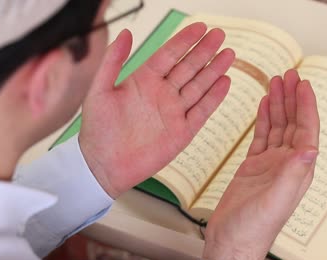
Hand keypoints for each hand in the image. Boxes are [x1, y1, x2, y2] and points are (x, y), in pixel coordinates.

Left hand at [79, 23, 234, 197]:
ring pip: (199, 86)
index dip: (185, 40)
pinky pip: (202, 111)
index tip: (200, 27)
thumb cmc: (97, 130)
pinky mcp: (182, 132)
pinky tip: (225, 82)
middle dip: (205, 51)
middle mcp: (161, 93)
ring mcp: (174, 112)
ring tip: (228, 54)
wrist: (104, 166)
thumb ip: (113, 61)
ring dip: (214, 70)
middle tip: (220, 35)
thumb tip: (126, 32)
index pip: (169, 54)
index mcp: (143, 80)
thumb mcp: (99, 91)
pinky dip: (214, 97)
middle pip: (188, 67)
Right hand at [202, 70, 319, 259]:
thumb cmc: (254, 229)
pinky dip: (263, 119)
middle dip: (292, 98)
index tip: (303, 84)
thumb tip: (312, 147)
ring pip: (277, 127)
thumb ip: (293, 173)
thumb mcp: (276, 200)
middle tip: (290, 75)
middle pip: (293, 124)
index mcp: (297, 171)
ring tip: (276, 83)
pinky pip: (261, 136)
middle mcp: (287, 165)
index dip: (306, 106)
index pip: (306, 131)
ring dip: (279, 104)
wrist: (232, 242)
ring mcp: (270, 165)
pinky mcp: (253, 166)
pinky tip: (264, 105)